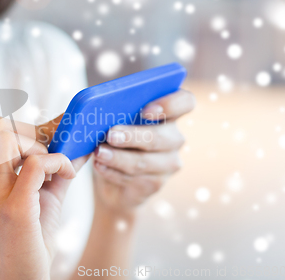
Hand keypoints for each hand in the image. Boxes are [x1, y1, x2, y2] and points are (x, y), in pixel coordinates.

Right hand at [0, 117, 87, 279]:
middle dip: (34, 131)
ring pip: (11, 138)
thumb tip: (80, 145)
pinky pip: (37, 163)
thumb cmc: (30, 244)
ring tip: (59, 168)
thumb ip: (57, 171)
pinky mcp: (14, 209)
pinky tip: (68, 175)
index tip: (52, 137)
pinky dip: (58, 161)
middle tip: (56, 150)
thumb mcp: (43, 200)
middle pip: (0, 127)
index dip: (27, 128)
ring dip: (43, 146)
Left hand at [92, 89, 195, 214]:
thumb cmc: (115, 139)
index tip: (146, 110)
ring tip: (99, 152)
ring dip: (118, 156)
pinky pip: (134, 178)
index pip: (185, 102)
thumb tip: (103, 110)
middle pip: (159, 136)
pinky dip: (112, 171)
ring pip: (144, 161)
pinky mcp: (156, 183)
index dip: (171, 104)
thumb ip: (117, 113)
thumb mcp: (116, 122)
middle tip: (110, 135)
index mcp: (169, 114)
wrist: (113, 178)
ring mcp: (169, 163)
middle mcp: (174, 138)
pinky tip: (100, 165)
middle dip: (132, 136)